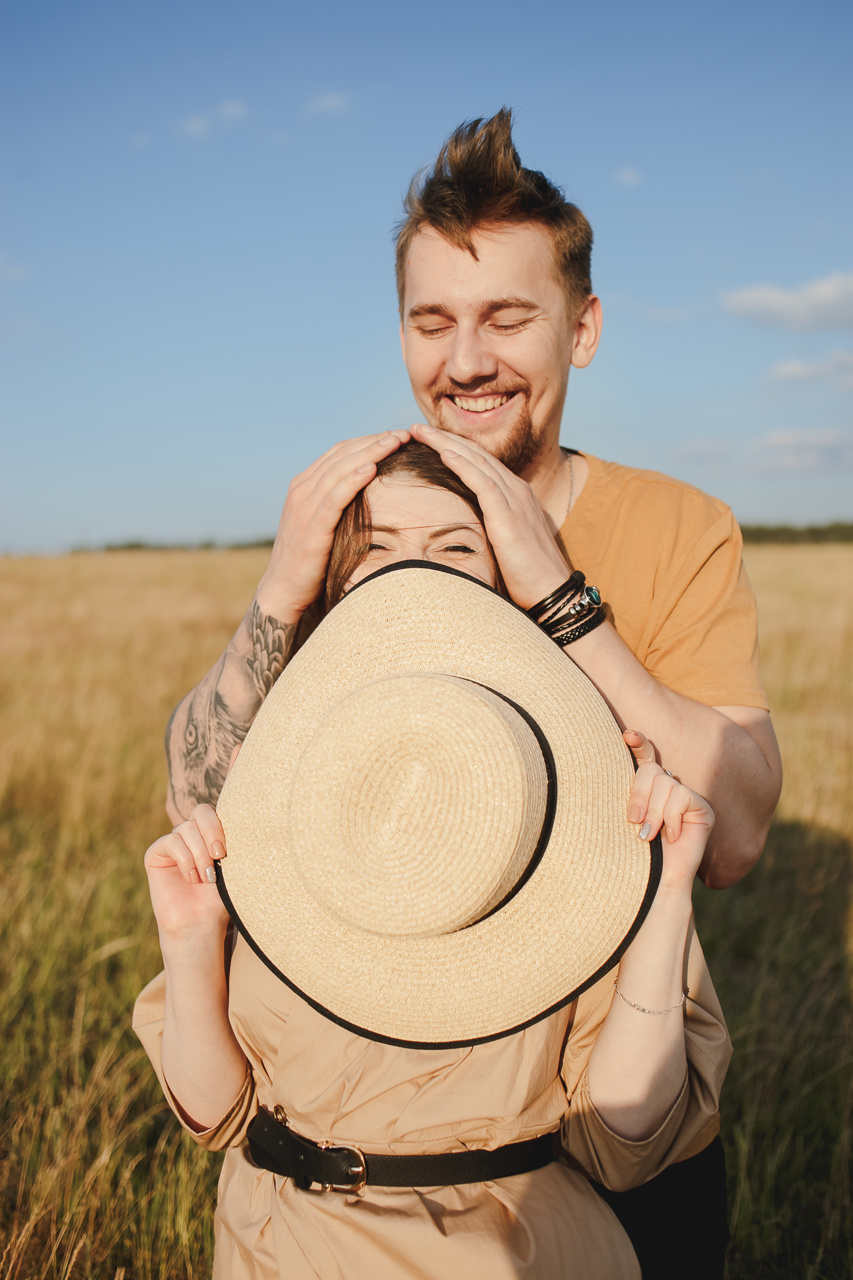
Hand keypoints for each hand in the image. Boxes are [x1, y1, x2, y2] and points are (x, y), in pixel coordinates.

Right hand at [144, 804, 229, 941]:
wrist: (202, 922)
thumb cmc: (221, 896)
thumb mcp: (233, 864)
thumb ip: (233, 839)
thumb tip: (243, 815)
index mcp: (211, 833)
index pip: (215, 811)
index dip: (219, 826)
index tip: (225, 852)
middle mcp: (192, 834)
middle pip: (200, 812)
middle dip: (212, 832)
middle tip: (219, 857)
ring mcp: (173, 843)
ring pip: (186, 828)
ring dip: (199, 854)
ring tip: (206, 878)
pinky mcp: (155, 854)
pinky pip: (171, 841)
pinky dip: (185, 860)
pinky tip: (191, 879)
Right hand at [257, 430, 409, 618]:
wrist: (283, 589)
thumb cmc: (309, 559)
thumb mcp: (321, 523)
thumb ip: (337, 504)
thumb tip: (367, 495)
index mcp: (305, 485)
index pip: (340, 452)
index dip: (368, 440)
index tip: (396, 435)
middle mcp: (302, 490)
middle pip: (342, 455)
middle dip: (374, 441)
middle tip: (403, 433)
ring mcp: (304, 507)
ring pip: (340, 470)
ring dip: (370, 453)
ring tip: (395, 442)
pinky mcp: (311, 527)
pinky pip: (334, 498)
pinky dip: (352, 481)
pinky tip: (371, 469)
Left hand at [409, 423, 568, 608]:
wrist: (552, 591)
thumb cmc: (528, 575)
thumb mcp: (507, 544)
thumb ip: (491, 529)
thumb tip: (468, 532)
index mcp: (516, 495)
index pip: (481, 462)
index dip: (455, 448)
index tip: (429, 441)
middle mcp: (517, 490)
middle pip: (476, 454)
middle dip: (444, 437)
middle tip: (417, 427)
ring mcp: (515, 499)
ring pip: (476, 461)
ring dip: (446, 443)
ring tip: (420, 432)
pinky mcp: (509, 515)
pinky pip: (483, 482)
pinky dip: (463, 465)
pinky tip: (443, 453)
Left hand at [623, 729, 714, 892]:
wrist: (655, 880)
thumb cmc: (635, 853)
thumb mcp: (627, 817)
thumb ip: (630, 792)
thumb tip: (625, 755)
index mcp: (649, 790)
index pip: (646, 758)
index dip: (640, 743)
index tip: (628, 735)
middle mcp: (669, 789)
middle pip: (652, 770)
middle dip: (639, 795)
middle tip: (634, 822)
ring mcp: (687, 797)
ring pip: (665, 783)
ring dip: (654, 812)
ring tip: (650, 835)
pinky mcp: (702, 808)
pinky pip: (682, 796)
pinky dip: (671, 818)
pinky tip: (672, 836)